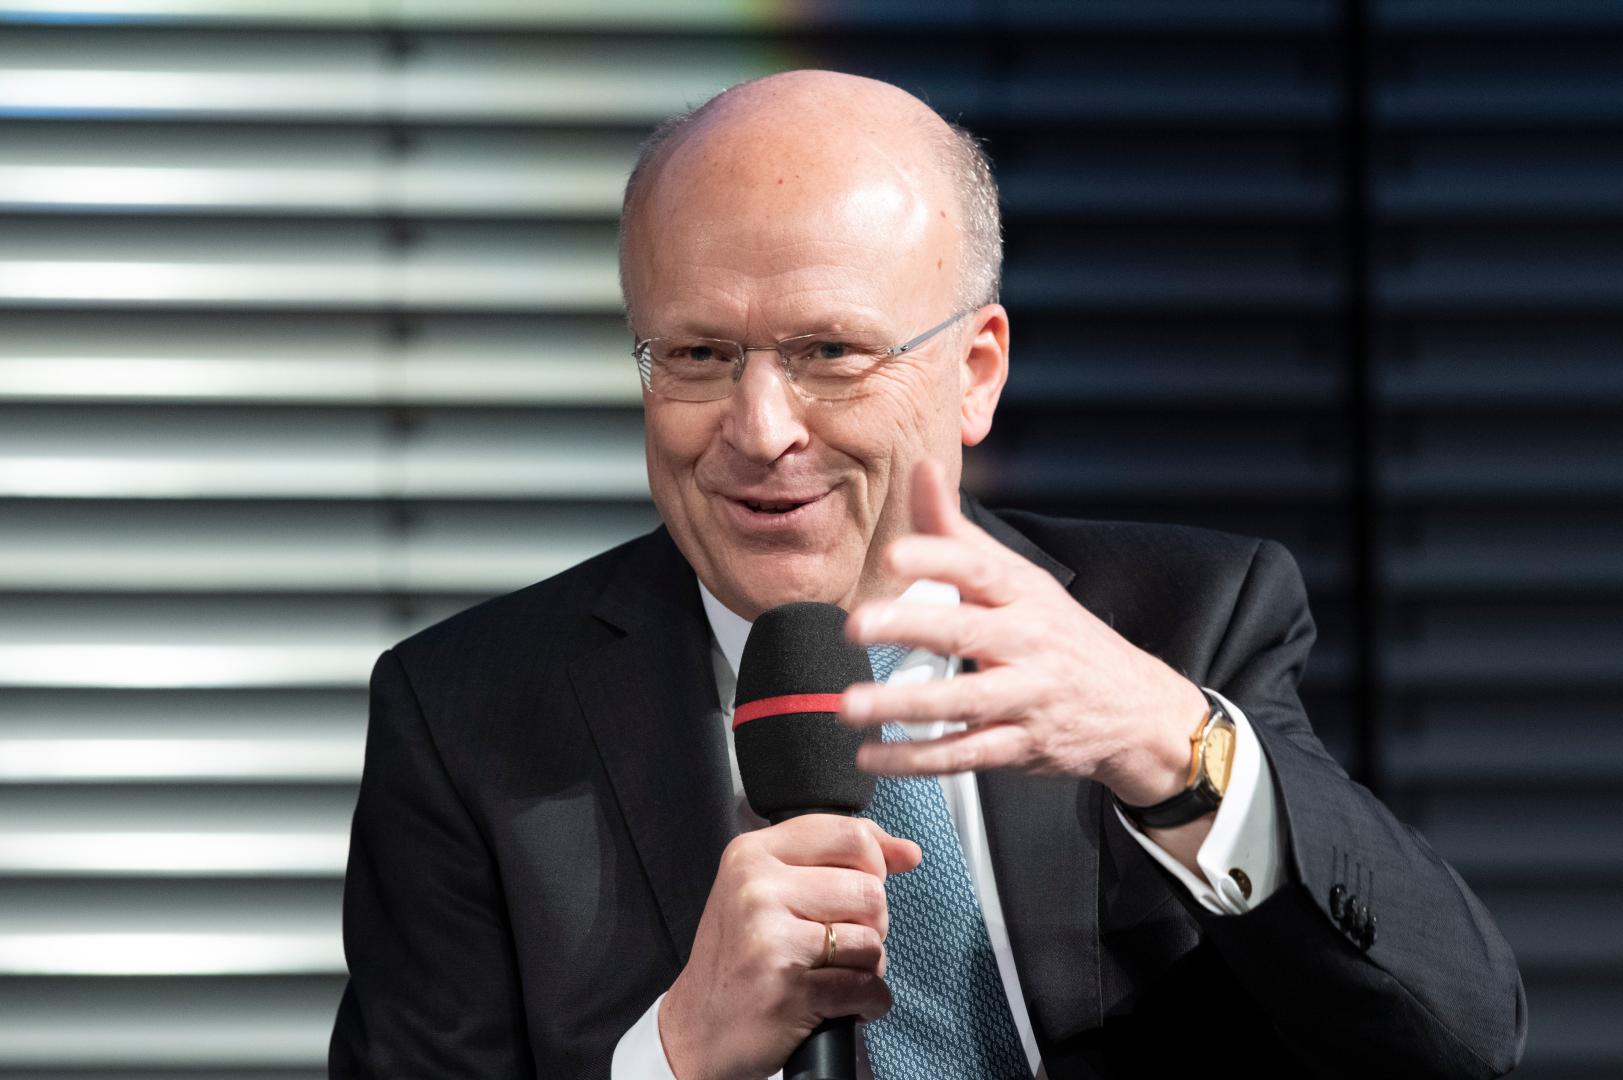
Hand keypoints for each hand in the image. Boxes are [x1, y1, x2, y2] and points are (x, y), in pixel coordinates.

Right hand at [658, 814, 921, 1079]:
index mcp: (752, 854)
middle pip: (870, 891)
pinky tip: (839, 1004)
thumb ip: (834, 859)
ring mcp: (770, 939)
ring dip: (867, 966)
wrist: (697, 1030)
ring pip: (872, 940)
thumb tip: (908, 852)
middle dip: (871, 924)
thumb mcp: (767, 888)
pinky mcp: (788, 989)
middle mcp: (757, 888)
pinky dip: (867, 1002)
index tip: (870, 883)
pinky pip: (866, 987)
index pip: (850, 834)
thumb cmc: (739, 957)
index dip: (876, 863)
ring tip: (833, 973)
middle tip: (838, 943)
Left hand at [839, 459, 1206, 807]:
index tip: (893, 553)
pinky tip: (873, 755)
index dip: (936, 557)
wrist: (1135, 709)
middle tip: (857, 625)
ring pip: (962, 700)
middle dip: (908, 627)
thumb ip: (958, 530)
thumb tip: (923, 467)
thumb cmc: (1061, 635)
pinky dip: (916, 758)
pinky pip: (964, 754)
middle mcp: (1026, 641)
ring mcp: (1025, 696)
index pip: (979, 566)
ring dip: (901, 706)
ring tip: (849, 705)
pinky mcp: (1020, 745)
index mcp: (1021, 592)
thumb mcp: (1018, 577)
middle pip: (965, 631)